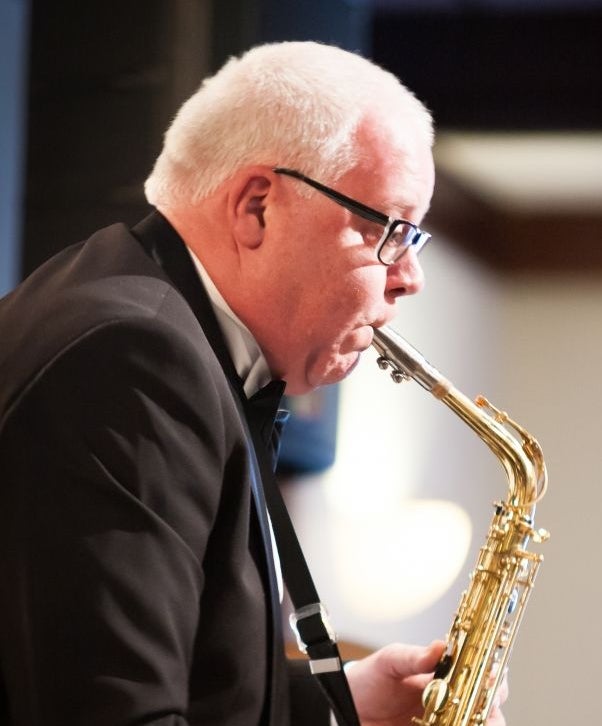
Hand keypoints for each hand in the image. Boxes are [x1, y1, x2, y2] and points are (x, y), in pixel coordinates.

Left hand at [345, 641, 508, 725]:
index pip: (480, 673)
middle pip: (489, 706)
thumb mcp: (389, 662)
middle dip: (494, 707)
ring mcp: (445, 721)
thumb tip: (439, 647)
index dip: (493, 675)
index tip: (493, 676)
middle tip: (486, 708)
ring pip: (479, 724)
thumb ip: (412, 657)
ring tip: (468, 722)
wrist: (348, 707)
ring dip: (482, 722)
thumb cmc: (370, 680)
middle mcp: (451, 699)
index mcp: (444, 674)